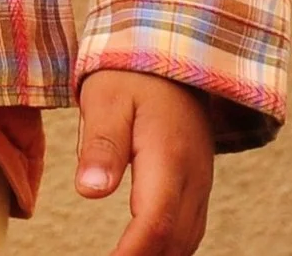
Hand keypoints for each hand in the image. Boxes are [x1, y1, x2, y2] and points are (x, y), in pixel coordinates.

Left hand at [75, 69, 214, 255]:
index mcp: (168, 158)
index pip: (154, 223)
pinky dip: (170, 247)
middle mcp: (192, 177)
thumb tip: (90, 191)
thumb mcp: (106, 99)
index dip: (130, 254)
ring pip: (186, 240)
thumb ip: (102, 145)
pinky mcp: (198, 183)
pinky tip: (146, 251)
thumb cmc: (131, 75)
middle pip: (174, 241)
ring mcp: (200, 182)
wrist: (172, 55)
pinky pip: (190, 228)